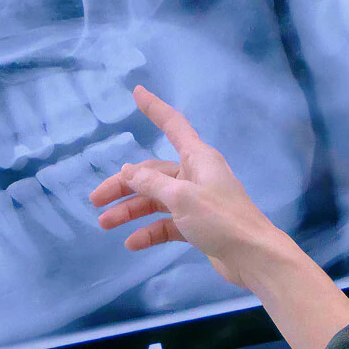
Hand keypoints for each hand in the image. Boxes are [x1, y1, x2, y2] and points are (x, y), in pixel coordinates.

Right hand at [89, 85, 282, 289]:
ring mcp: (197, 201)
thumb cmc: (220, 219)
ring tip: (105, 224)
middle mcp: (197, 175)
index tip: (137, 92)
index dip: (155, 109)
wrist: (253, 256)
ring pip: (156, 200)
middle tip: (96, 200)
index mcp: (198, 158)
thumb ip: (151, 183)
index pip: (173, 125)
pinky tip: (132, 243)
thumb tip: (129, 171)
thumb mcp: (181, 197)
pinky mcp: (198, 225)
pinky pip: (167, 223)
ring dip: (131, 211)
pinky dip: (150, 231)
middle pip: (153, 173)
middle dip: (124, 185)